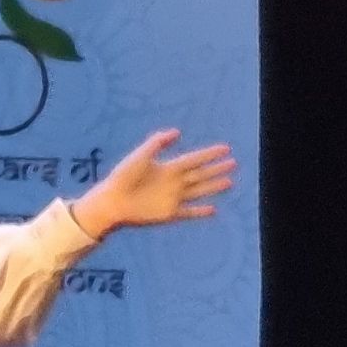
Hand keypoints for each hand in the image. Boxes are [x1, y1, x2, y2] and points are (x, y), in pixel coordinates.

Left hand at [70, 130, 235, 237]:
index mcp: (168, 167)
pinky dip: (201, 212)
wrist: (112, 201)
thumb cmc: (123, 176)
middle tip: (234, 163)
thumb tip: (177, 132)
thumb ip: (157, 142)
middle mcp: (174, 182)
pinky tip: (214, 210)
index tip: (226, 148)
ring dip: (214, 187)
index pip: (194, 159)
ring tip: (230, 182)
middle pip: (200, 174)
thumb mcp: (141, 155)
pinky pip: (189, 212)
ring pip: (199, 191)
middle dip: (217, 169)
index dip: (210, 154)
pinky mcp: (169, 214)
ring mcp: (172, 198)